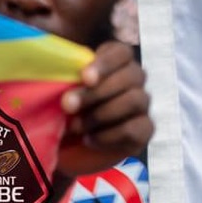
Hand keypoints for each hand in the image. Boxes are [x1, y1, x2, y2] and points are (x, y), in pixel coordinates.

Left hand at [55, 41, 152, 178]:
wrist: (65, 149)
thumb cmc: (62, 111)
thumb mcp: (57, 91)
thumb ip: (63, 75)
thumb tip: (58, 65)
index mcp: (114, 63)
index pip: (122, 52)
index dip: (106, 63)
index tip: (85, 77)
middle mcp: (133, 80)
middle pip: (132, 75)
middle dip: (97, 93)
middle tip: (68, 105)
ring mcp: (141, 105)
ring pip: (136, 100)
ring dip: (102, 114)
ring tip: (76, 127)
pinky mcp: (144, 131)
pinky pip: (136, 128)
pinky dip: (110, 135)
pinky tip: (90, 140)